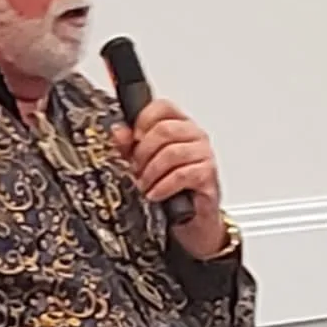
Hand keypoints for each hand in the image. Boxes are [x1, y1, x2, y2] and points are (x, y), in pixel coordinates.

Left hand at [112, 98, 227, 261]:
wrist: (191, 218)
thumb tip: (118, 131)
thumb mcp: (143, 164)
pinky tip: (155, 194)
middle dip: (143, 152)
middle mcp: (194, 135)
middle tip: (136, 168)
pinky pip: (182, 175)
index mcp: (180, 125)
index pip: (163, 107)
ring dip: (151, 172)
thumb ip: (129, 146)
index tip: (133, 138)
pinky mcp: (208, 175)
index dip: (144, 119)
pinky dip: (163, 186)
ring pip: (172, 152)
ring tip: (144, 184)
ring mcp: (204, 154)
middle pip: (165, 129)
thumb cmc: (171, 187)